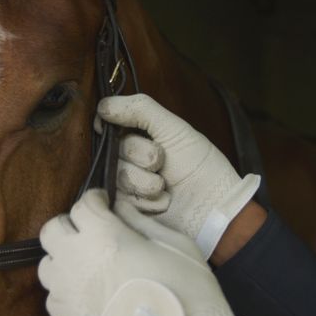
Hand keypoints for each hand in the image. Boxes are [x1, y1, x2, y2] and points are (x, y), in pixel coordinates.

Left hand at [39, 189, 246, 315]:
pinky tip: (86, 290)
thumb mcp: (174, 244)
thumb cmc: (187, 291)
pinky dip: (65, 289)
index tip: (105, 203)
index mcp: (104, 236)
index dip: (96, 200)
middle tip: (91, 230)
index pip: (83, 204)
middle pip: (52, 229)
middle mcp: (77, 260)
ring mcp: (68, 291)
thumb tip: (120, 208)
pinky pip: (53, 296)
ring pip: (46, 263)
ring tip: (85, 262)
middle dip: (70, 224)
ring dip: (63, 257)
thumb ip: (139, 221)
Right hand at [98, 94, 259, 258]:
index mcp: (137, 135)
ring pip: (117, 175)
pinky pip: (120, 199)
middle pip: (112, 148)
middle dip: (142, 154)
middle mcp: (127, 158)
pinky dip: (145, 200)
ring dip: (145, 181)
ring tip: (165, 186)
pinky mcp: (125, 209)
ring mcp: (124, 185)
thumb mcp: (174, 129)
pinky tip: (162, 201)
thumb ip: (140, 109)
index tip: (120, 128)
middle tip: (162, 162)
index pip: (107, 123)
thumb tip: (102, 105)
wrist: (213, 207)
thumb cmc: (200, 166)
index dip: (108, 124)